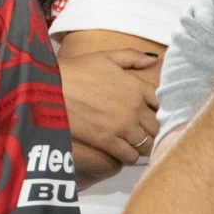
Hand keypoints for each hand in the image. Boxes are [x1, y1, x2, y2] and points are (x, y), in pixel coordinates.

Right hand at [59, 49, 159, 165]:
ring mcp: (122, 126)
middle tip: (144, 132)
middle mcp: (135, 108)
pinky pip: (130, 156)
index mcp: (137, 87)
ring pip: (147, 144)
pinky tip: (123, 152)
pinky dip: (130, 156)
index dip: (159, 111)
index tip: (151, 114)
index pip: (162, 105)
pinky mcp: (108, 141)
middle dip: (154, 130)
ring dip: (143, 145)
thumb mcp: (105, 56)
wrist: (50, 87)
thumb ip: (132, 56)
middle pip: (158, 127)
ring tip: (135, 144)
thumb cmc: (76, 69)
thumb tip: (153, 60)